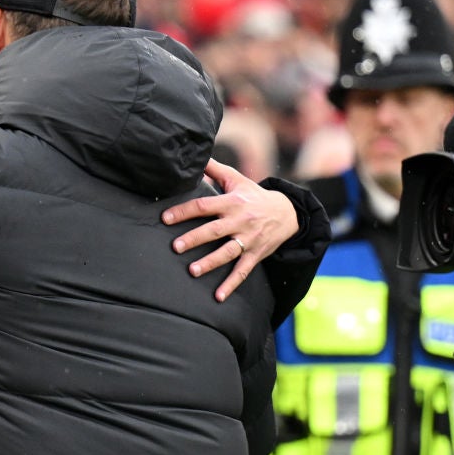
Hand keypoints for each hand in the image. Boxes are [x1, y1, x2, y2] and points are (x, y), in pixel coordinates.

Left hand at [161, 159, 298, 301]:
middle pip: (214, 231)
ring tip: (193, 271)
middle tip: (175, 246)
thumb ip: (214, 170)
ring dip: (210, 262)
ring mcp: (249, 239)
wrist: (288, 212)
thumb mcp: (237, 179)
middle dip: (194, 239)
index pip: (204, 206)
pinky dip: (231, 285)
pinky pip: (243, 271)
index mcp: (232, 202)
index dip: (184, 212)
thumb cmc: (253, 195)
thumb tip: (195, 157)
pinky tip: (218, 297)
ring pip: (227, 252)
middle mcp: (240, 221)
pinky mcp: (256, 254)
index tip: (165, 218)